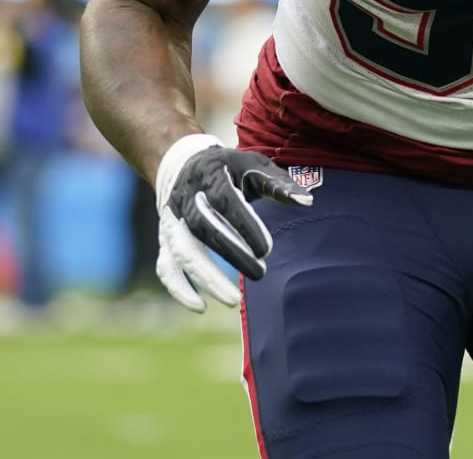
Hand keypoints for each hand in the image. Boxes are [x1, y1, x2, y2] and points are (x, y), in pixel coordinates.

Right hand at [153, 134, 312, 312]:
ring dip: (206, 277)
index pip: (224, 201)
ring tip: (234, 300)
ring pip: (182, 251)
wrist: (181, 165)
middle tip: (259, 274)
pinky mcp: (165, 240)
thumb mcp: (252, 165)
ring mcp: (171, 221)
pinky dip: (179, 287)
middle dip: (231, 254)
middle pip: (202, 229)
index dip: (244, 225)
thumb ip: (278, 184)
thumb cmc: (227, 168)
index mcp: (208, 175)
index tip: (267, 249)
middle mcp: (185, 198)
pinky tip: (200, 307)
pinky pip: (166, 266)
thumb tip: (306, 201)